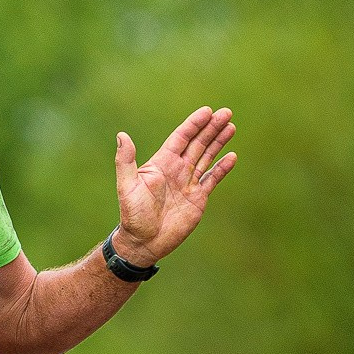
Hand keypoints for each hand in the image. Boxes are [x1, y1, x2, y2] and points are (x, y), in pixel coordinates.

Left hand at [112, 106, 235, 266]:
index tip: (207, 111)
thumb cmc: (132, 215)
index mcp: (162, 163)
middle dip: (211, 128)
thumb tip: (122, 135)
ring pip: (206, 157)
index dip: (193, 124)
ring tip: (231, 127)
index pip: (181, 138)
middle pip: (197, 143)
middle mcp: (177, 170)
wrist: (144, 242)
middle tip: (226, 113)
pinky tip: (232, 157)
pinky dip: (221, 168)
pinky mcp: (198, 198)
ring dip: (218, 142)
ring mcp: (188, 183)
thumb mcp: (127, 186)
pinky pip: (212, 179)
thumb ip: (126, 161)